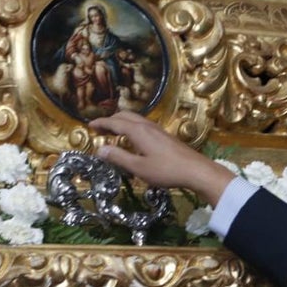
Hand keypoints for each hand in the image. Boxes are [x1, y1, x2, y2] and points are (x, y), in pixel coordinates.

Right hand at [88, 111, 235, 203]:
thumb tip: (100, 150)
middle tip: (100, 128)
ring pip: (136, 120)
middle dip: (111, 120)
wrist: (196, 170)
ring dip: (122, 123)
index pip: (114, 122)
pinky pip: (144, 126)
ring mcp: (158, 130)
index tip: (90, 125)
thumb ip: (119, 158)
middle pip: (125, 116)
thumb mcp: (139, 168)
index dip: (101, 123)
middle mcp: (147, 126)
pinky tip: (134, 140)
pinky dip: (132, 128)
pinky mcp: (165, 136)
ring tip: (114, 132)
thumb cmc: (166, 170)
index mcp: (138, 131)